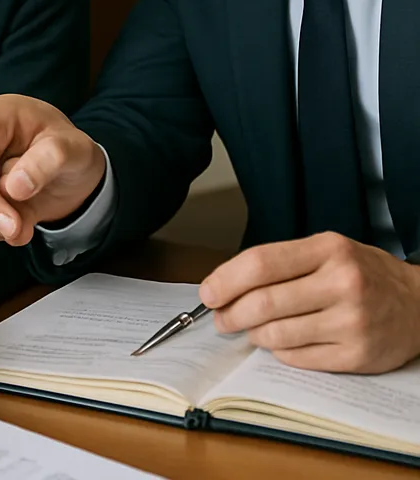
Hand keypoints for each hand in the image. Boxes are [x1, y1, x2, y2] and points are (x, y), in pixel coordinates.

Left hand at [201, 232, 419, 372]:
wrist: (419, 304)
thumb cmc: (361, 272)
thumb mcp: (326, 250)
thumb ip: (281, 263)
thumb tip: (226, 285)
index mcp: (328, 249)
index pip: (260, 263)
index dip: (225, 280)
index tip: (207, 293)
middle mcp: (341, 283)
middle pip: (264, 302)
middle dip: (231, 313)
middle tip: (221, 318)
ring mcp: (352, 322)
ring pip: (278, 334)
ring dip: (254, 335)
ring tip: (250, 330)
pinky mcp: (358, 355)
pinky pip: (300, 358)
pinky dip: (280, 352)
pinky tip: (281, 344)